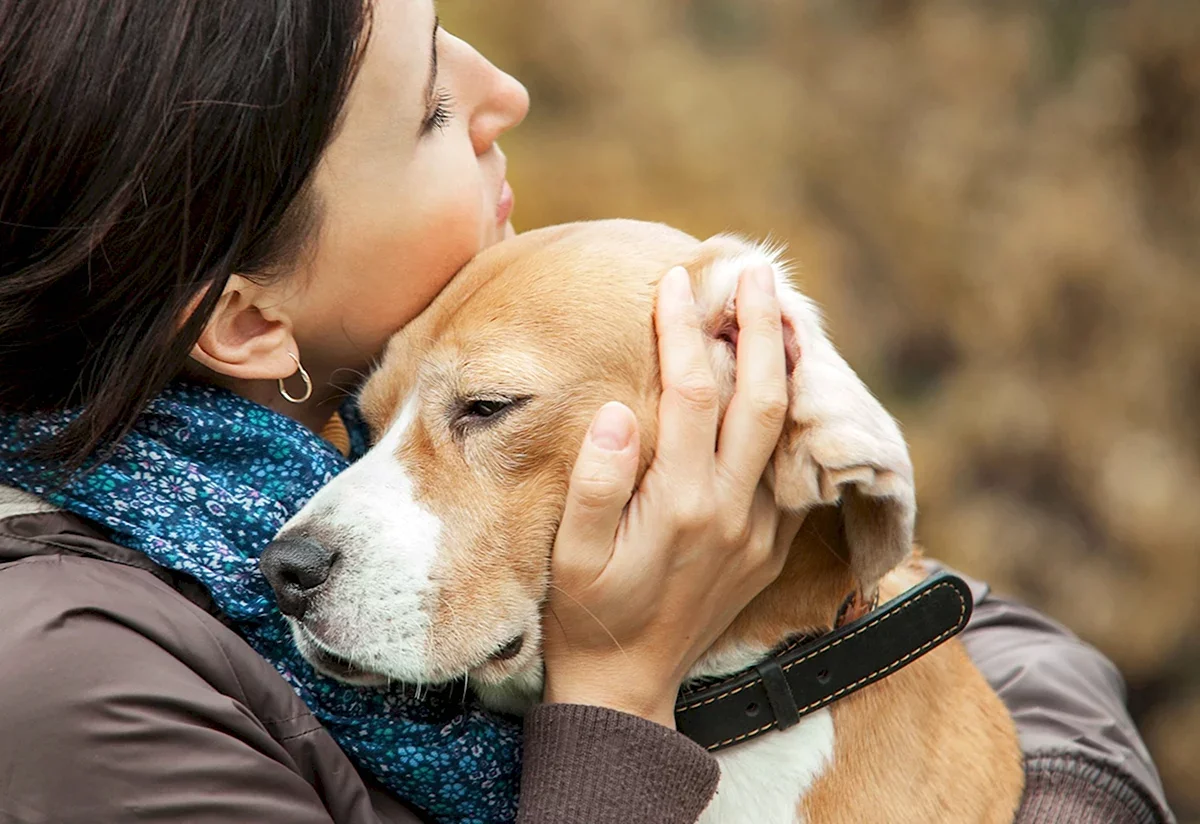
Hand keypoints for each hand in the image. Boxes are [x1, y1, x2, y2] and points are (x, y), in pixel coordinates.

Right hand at [542, 263, 802, 727]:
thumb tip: (617, 411)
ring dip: (788, 364)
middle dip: (761, 327)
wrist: (629, 686)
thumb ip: (596, 483)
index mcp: (681, 504)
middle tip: (756, 270)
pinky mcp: (771, 547)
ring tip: (783, 310)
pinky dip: (791, 417)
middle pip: (761, 398)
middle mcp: (732, 512)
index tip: (675, 282)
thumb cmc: (587, 615)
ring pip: (787, 430)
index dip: (684, 331)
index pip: (692, 393)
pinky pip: (791, 469)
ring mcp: (760, 531)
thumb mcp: (571, 556)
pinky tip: (782, 384)